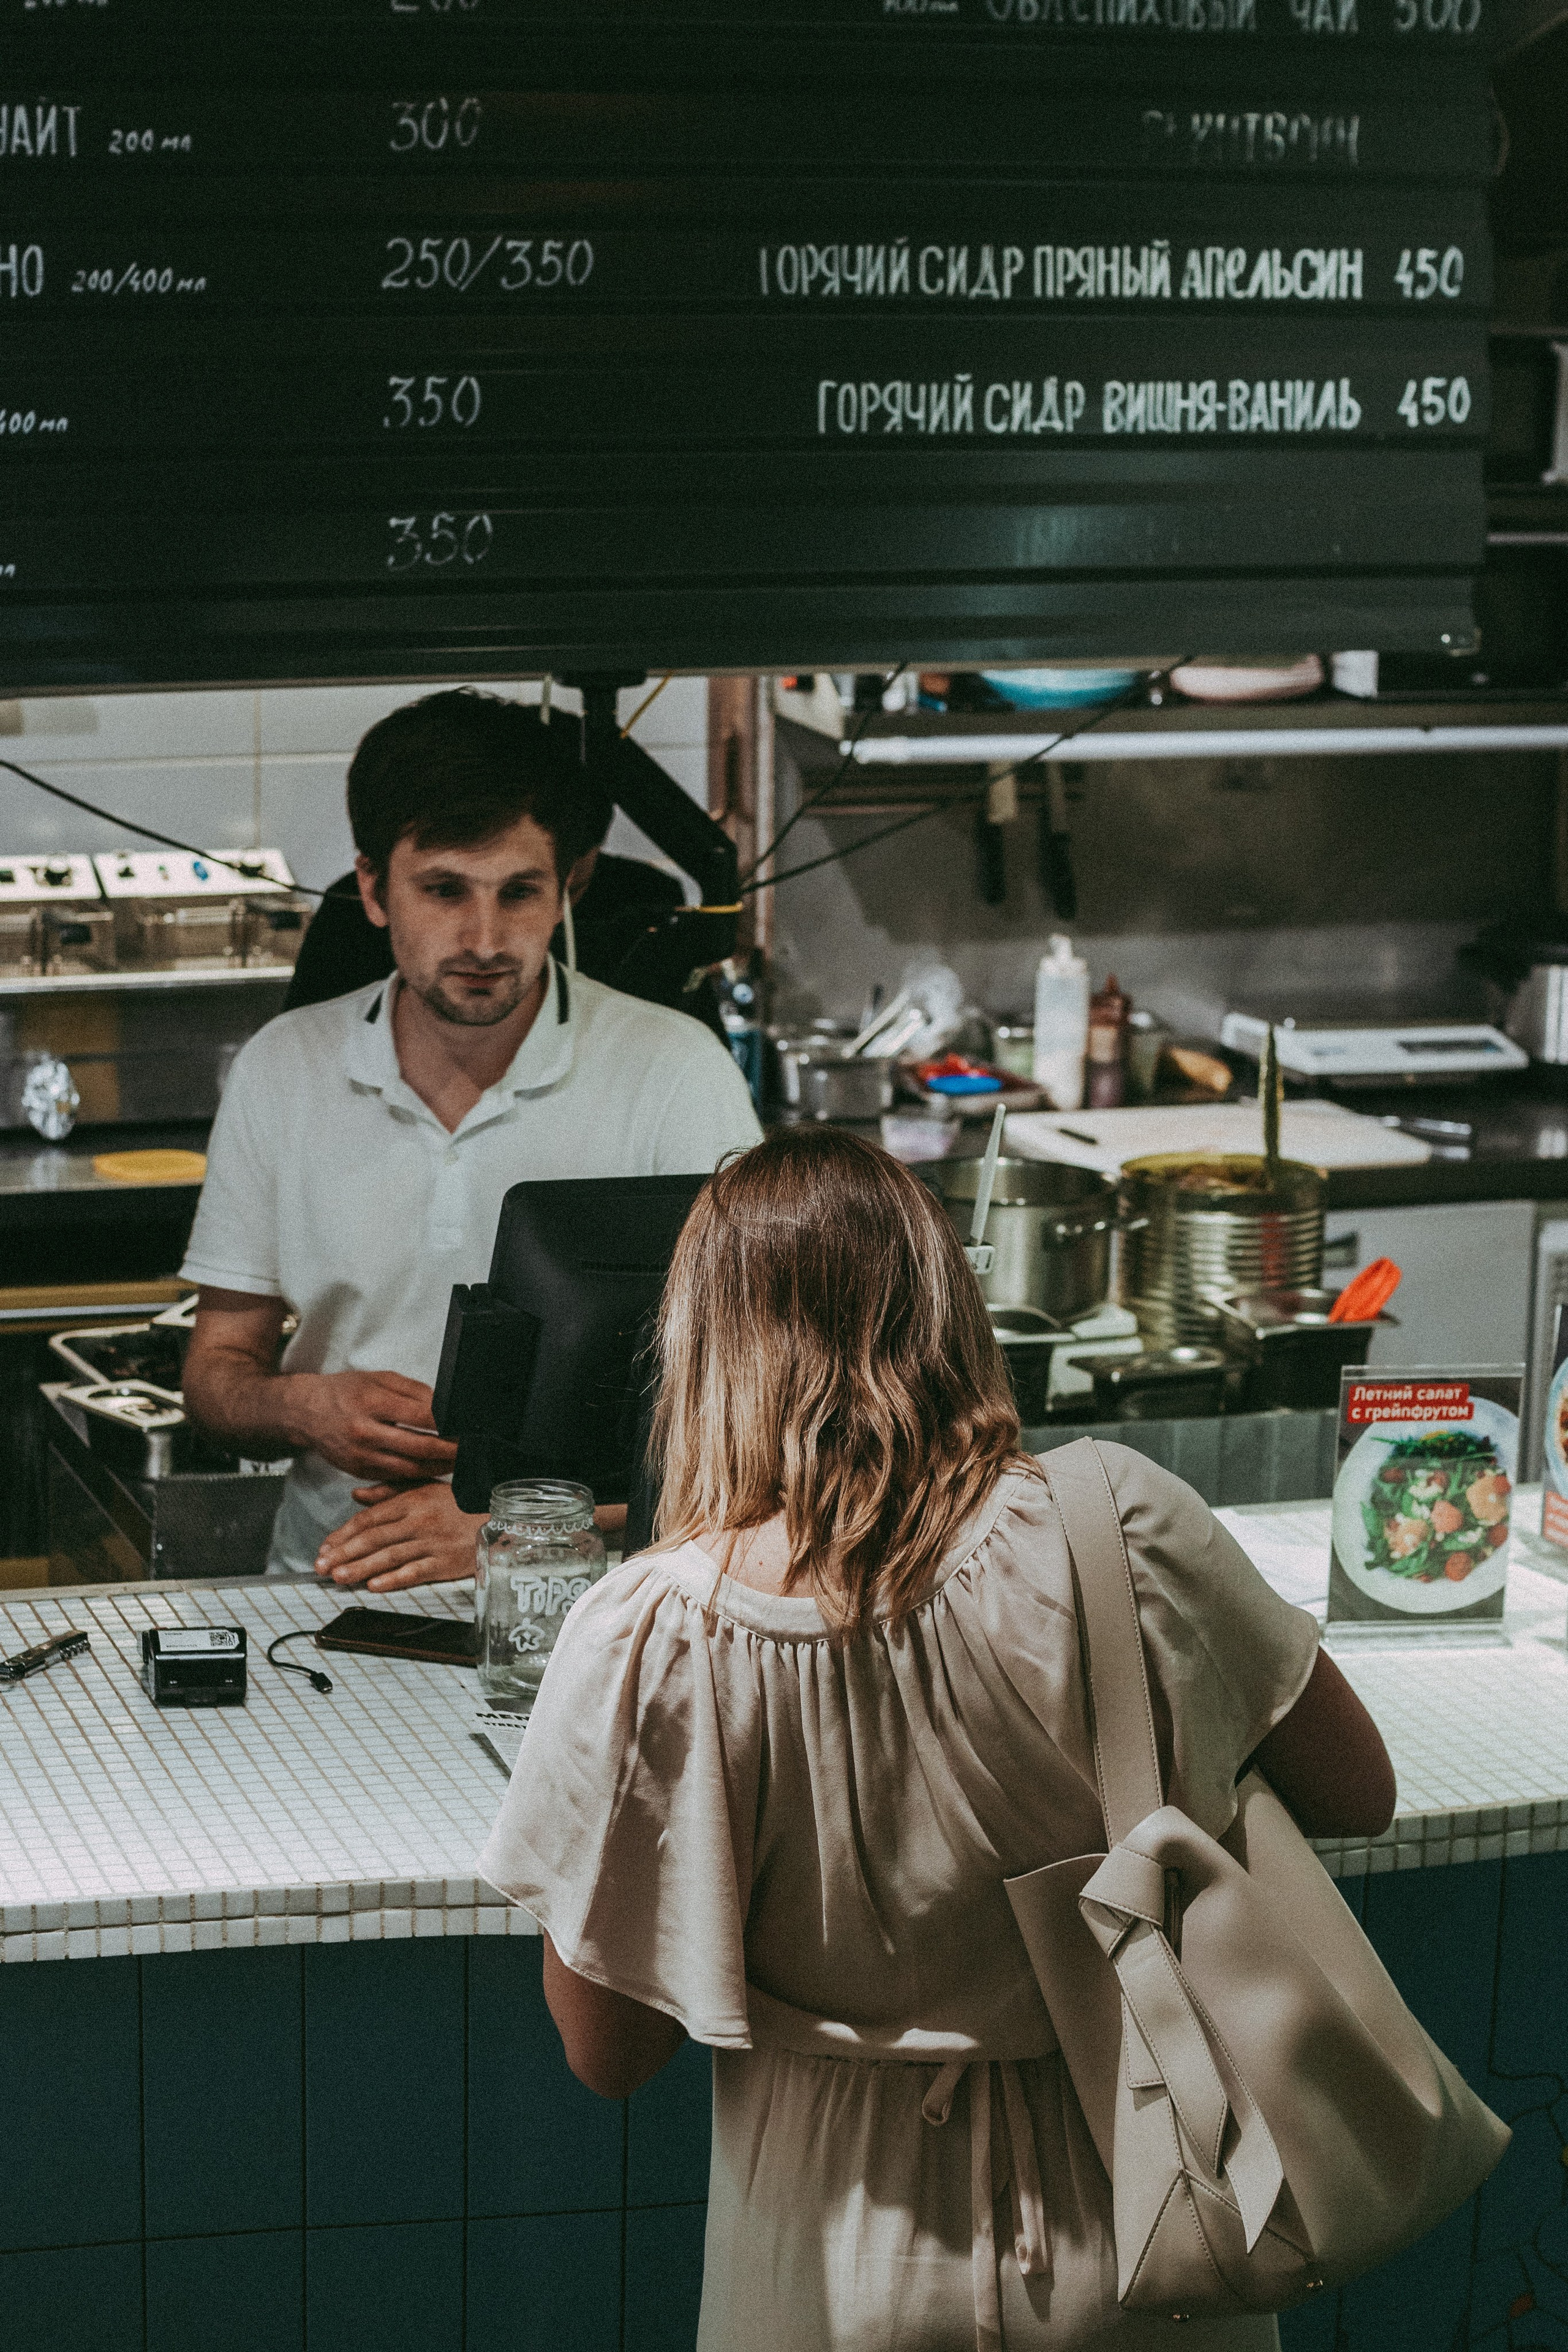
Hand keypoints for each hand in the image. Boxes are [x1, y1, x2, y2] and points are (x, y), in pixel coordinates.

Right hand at [292, 1371, 458, 1483]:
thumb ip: (414, 1390)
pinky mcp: (359, 1471)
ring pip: (410, 1469)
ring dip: (439, 1467)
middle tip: (471, 1449)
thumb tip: (445, 1406)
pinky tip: (435, 1470)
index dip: (448, 1423)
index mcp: (371, 1402)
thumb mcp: (379, 1378)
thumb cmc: (345, 1391)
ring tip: (460, 1462)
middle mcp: (365, 1432)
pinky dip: (418, 1476)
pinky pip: (395, 1478)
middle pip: (419, 1447)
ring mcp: (361, 1456)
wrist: (305, 1412)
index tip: (468, 1425)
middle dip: (451, 1450)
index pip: (420, 1416)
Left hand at [315, 1480, 485, 1591]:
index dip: (344, 1533)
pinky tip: (375, 1586)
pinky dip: (394, 1580)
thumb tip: (356, 1496)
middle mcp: (419, 1521)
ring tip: (339, 1577)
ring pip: (390, 1556)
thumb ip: (389, 1491)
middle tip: (322, 1566)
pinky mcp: (446, 1563)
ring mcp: (433, 1543)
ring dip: (361, 1568)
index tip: (325, 1547)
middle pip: (375, 1538)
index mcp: (412, 1501)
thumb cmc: (461, 1502)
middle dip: (344, 1553)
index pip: (370, 1518)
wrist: (500, 1516)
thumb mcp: (425, 1487)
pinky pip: (416, 1572)